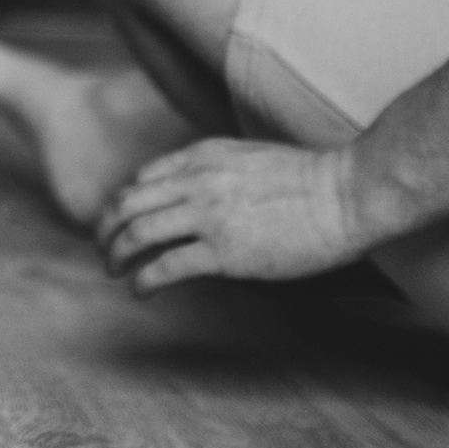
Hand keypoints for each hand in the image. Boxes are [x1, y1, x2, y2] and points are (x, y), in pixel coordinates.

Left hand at [94, 138, 366, 292]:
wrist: (346, 195)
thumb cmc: (311, 180)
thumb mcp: (252, 157)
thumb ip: (217, 169)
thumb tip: (198, 189)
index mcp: (203, 156)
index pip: (141, 179)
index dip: (124, 204)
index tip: (122, 224)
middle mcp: (197, 181)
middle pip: (127, 204)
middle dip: (105, 229)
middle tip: (102, 249)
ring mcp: (208, 216)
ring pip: (136, 234)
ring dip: (116, 255)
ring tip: (113, 270)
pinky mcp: (223, 252)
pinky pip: (164, 267)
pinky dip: (143, 281)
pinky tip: (141, 291)